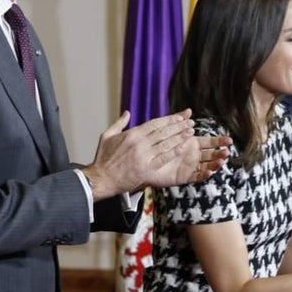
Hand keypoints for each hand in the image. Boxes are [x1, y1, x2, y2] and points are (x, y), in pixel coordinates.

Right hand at [82, 110, 229, 199]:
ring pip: (165, 144)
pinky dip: (173, 153)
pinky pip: (163, 159)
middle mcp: (139, 143)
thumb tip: (127, 112)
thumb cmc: (103, 158)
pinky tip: (182, 148)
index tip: (180, 116)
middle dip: (178, 125)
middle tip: (190, 121)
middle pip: (163, 132)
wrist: (101, 179)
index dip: (169, 119)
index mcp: (132, 134)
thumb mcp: (107, 136)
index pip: (155, 123)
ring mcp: (143, 156)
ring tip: (190, 132)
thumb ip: (119, 123)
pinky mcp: (146, 169)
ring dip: (179, 137)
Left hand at [149, 130, 231, 188]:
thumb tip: (189, 110)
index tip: (230, 140)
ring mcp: (191, 167)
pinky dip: (204, 174)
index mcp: (193, 144)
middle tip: (227, 151)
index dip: (220, 141)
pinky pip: (197, 177)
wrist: (147, 161)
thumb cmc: (159, 145)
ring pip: (207, 166)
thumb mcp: (171, 133)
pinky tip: (210, 172)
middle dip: (220, 153)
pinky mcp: (185, 177)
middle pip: (212, 154)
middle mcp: (194, 156)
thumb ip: (180, 122)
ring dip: (215, 164)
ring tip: (221, 161)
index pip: (210, 142)